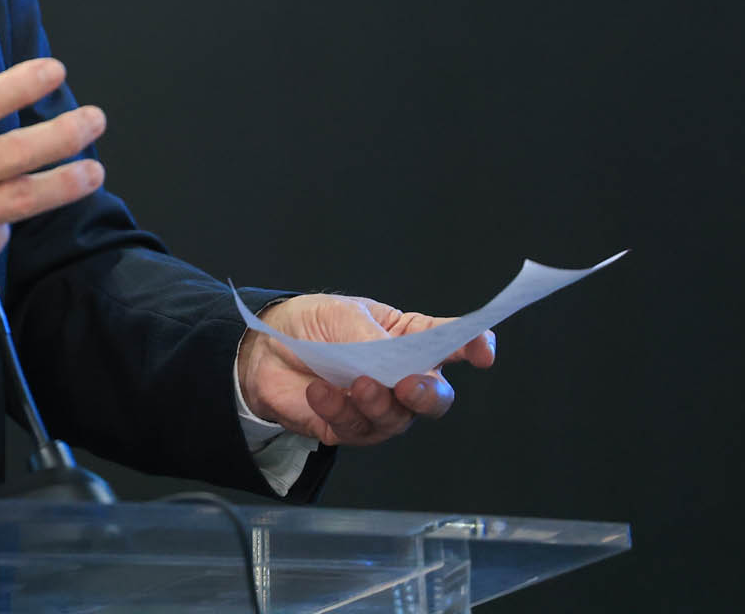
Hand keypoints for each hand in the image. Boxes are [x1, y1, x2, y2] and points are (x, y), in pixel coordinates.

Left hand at [238, 294, 497, 447]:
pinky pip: (355, 428)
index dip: (475, 346)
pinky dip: (338, 409)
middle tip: (408, 386)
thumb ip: (374, 340)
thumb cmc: (311, 324)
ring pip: (397, 419)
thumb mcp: (343, 316)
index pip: (453, 343)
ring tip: (356, 384)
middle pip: (435, 398)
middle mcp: (402, 377)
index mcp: (410, 339)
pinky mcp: (349, 428)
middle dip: (428, 395)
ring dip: (378, 403)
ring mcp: (378, 407)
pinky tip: (320, 391)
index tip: (482, 351)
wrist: (261, 350)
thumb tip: (398, 364)